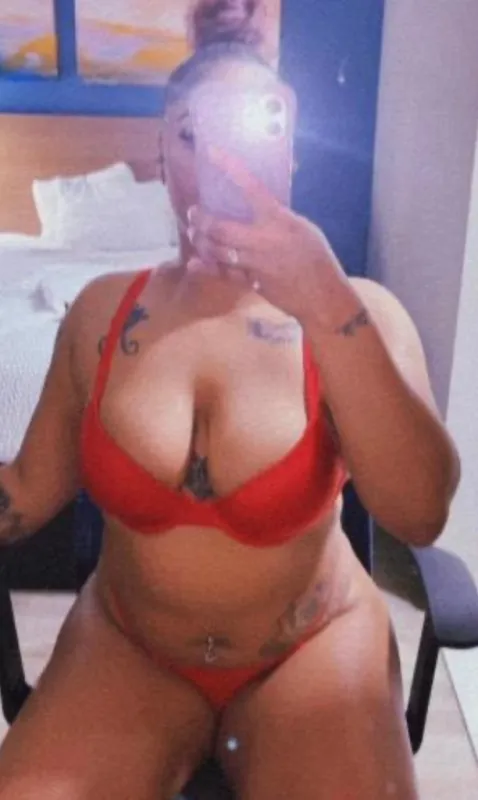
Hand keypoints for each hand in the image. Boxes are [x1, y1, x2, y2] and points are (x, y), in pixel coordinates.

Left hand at [186, 147, 352, 325]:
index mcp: (279, 220)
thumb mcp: (302, 228)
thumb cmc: (317, 258)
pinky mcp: (252, 282)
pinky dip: (206, 268)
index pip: (251, 187)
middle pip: (221, 228)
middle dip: (201, 220)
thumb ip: (278, 217)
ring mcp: (255, 263)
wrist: (322, 296)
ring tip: (194, 234)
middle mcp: (264, 239)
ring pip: (218, 251)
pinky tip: (194, 263)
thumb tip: (260, 205)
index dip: (230, 167)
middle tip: (193, 213)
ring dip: (201, 241)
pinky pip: (224, 273)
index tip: (211, 151)